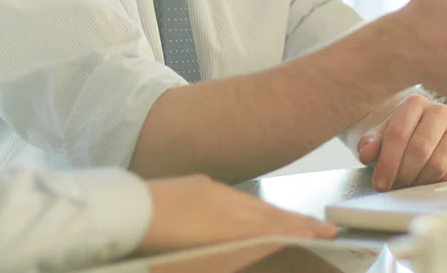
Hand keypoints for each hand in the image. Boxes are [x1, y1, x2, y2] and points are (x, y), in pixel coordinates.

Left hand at [136, 175, 336, 253]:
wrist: (121, 212)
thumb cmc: (154, 247)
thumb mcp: (197, 261)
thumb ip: (231, 257)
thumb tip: (261, 244)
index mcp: (229, 226)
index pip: (276, 229)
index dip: (303, 232)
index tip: (326, 234)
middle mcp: (225, 204)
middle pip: (271, 214)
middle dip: (300, 221)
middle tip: (324, 226)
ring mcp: (210, 191)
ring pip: (253, 204)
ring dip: (278, 213)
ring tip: (296, 220)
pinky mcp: (194, 185)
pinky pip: (233, 196)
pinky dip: (251, 205)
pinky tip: (252, 209)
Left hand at [355, 94, 446, 191]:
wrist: (431, 138)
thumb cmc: (402, 139)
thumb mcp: (381, 138)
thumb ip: (371, 144)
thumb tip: (367, 154)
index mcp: (415, 103)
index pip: (398, 133)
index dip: (387, 162)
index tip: (380, 183)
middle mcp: (441, 111)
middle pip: (419, 148)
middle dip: (403, 173)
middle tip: (394, 187)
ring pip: (438, 163)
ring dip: (419, 181)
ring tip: (409, 186)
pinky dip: (436, 186)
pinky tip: (426, 186)